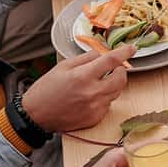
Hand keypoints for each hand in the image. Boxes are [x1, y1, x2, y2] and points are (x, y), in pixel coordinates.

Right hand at [21, 46, 135, 131]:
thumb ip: (86, 59)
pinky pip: (108, 104)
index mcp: (83, 76)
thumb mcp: (63, 67)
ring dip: (112, 84)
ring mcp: (96, 107)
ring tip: (96, 83)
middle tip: (113, 67)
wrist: (36, 116)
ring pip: (117, 91)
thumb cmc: (46, 90)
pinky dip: (103, 98)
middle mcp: (93, 93)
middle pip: (121, 78)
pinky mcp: (96, 118)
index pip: (111, 61)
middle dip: (121, 70)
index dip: (124, 52)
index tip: (132, 48)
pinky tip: (89, 97)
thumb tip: (103, 54)